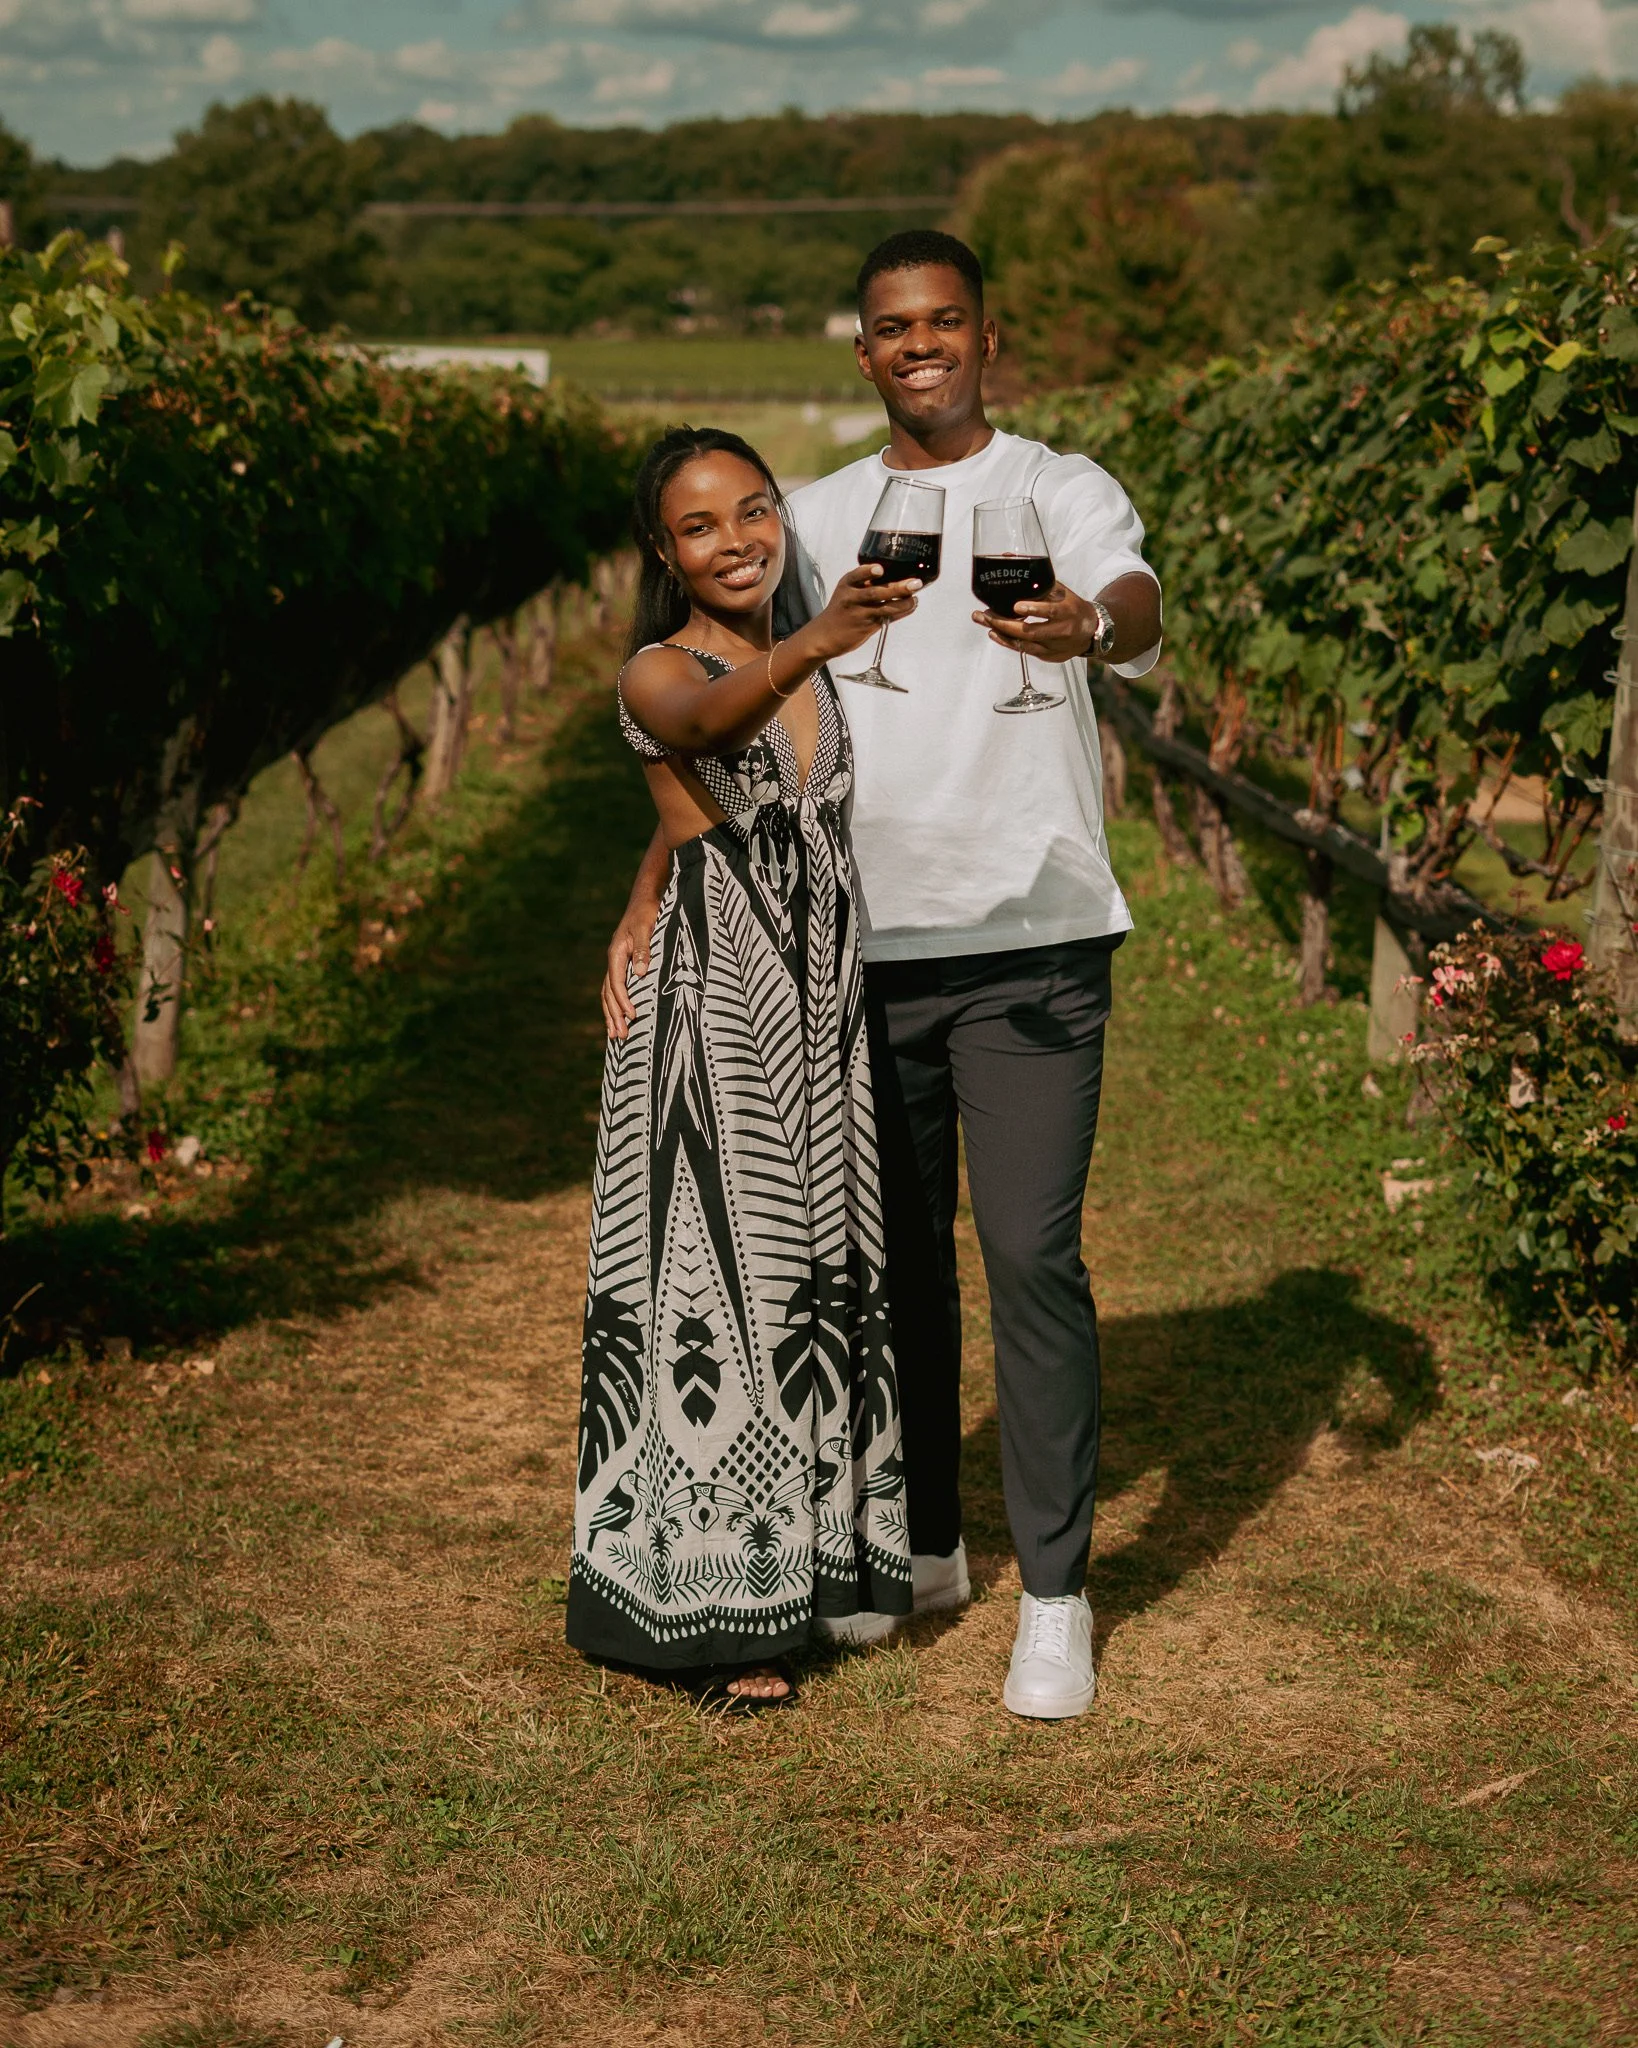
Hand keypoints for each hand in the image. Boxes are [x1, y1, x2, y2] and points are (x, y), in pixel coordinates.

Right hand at [602, 894, 659, 1039]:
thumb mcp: (647, 928)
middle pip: (609, 993)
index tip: (632, 1016)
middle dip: (613, 1016)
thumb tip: (641, 974)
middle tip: (619, 1037)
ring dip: (612, 1014)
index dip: (623, 1001)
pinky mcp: (624, 964)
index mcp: (617, 953)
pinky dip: (616, 1004)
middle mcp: (614, 960)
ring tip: (615, 1035)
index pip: (617, 983)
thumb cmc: (647, 912)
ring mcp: (617, 963)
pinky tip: (620, 1016)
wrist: (645, 899)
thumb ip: (644, 950)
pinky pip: (615, 988)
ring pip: (609, 993)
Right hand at [807, 563, 921, 662]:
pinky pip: (888, 618)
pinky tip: (911, 606)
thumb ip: (865, 584)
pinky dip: (902, 612)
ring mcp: (860, 613)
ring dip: (904, 602)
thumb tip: (895, 577)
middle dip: (898, 587)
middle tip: (915, 583)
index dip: (869, 572)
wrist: (825, 636)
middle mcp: (852, 598)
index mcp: (847, 584)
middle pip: (876, 592)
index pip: (857, 575)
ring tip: (915, 598)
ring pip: (885, 607)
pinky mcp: (867, 626)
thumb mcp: (846, 592)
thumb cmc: (840, 611)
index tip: (880, 570)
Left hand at [973, 584, 1096, 664]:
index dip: (1033, 609)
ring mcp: (1054, 647)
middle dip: (1004, 624)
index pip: (1050, 611)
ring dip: (1002, 634)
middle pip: (1030, 632)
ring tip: (985, 622)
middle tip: (984, 615)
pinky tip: (995, 634)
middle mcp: (1061, 632)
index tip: (1016, 606)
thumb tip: (1010, 560)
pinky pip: (1025, 652)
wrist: (1092, 631)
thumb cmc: (1073, 607)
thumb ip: (1039, 581)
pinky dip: (1009, 643)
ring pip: (1025, 645)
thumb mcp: (1062, 592)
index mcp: (1067, 612)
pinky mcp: (1048, 656)